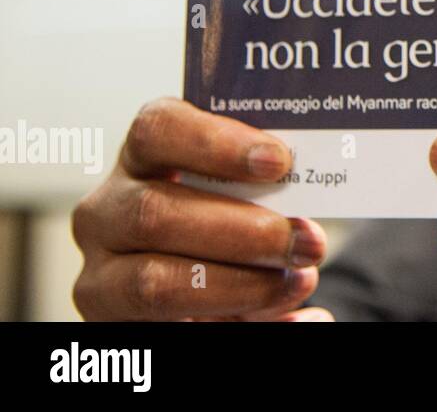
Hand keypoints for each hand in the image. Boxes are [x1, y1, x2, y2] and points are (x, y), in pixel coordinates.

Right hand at [72, 99, 331, 320]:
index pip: (157, 131)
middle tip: (308, 242)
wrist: (197, 271)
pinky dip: (239, 326)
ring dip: (239, 286)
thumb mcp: (240, 189)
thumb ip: (267, 189)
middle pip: (156, 213)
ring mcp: (102, 274)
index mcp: (142, 157)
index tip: (278, 162)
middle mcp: (107, 212)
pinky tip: (292, 320)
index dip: (216, 144)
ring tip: (298, 282)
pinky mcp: (114, 325)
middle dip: (244, 232)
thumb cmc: (229, 212)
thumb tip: (309, 226)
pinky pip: (172, 331)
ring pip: (155, 282)